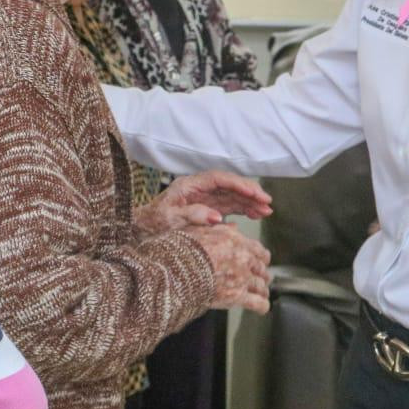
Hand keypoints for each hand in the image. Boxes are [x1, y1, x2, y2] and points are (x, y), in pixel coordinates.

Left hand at [134, 171, 272, 233]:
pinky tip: (254, 216)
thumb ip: (194, 215)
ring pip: (232, 196)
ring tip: (266, 212)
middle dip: (250, 193)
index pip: (220, 179)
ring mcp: (203, 198)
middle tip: (267, 203)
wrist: (140, 229)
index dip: (239, 184)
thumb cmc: (152, 222)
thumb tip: (218, 217)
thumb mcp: (171, 220)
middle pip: (229, 186)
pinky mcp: (206, 208)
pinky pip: (228, 207)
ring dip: (249, 202)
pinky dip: (242, 210)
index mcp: (190, 185)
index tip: (255, 193)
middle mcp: (199, 189)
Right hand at [186, 223, 271, 313]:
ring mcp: (241, 277)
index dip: (261, 256)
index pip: (258, 248)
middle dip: (262, 273)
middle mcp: (242, 257)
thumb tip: (233, 227)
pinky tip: (261, 307)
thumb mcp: (198, 230)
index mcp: (233, 240)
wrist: (174, 272)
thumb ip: (218, 228)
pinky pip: (258, 303)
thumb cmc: (180, 251)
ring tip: (261, 293)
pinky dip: (262, 306)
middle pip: (261, 267)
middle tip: (261, 277)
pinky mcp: (237, 296)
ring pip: (262, 285)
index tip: (261, 260)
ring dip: (262, 289)